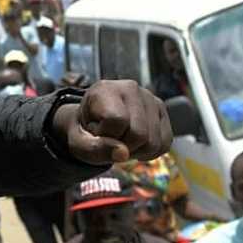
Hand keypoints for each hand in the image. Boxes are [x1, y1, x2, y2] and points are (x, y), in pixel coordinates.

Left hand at [52, 80, 171, 164]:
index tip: (95, 132)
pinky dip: (148, 152)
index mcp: (105, 89)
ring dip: (135, 151)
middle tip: (109, 140)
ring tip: (121, 140)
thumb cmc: (84, 130)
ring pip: (153, 142)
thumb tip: (123, 153)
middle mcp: (131, 88)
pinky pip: (164, 144)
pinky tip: (134, 143)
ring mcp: (150, 98)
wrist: (95, 120)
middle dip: (122, 146)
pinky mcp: (162, 111)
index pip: (116, 120)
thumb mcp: (78, 142)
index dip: (105, 136)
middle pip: (139, 134)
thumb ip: (94, 149)